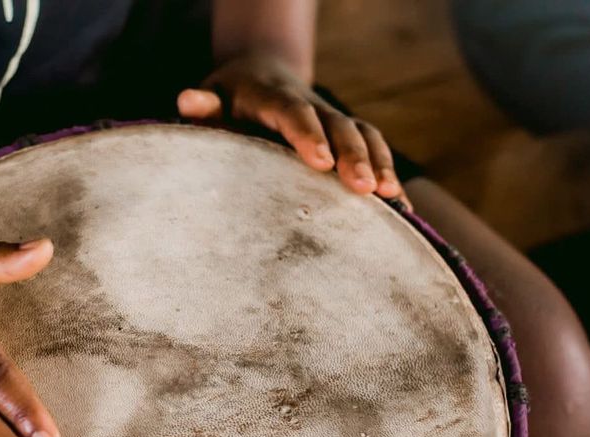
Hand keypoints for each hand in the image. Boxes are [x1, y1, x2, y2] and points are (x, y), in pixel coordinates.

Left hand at [177, 51, 410, 206]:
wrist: (260, 75)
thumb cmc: (228, 101)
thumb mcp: (213, 99)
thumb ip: (203, 106)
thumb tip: (188, 101)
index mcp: (272, 97)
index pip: (292, 111)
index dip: (307, 134)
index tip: (321, 162)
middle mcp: (310, 104)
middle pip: (337, 124)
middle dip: (353, 155)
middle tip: (363, 188)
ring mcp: (332, 119)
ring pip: (363, 134)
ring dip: (379, 163)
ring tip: (390, 198)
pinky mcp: (347, 135)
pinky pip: (374, 149)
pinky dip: (388, 175)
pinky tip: (401, 210)